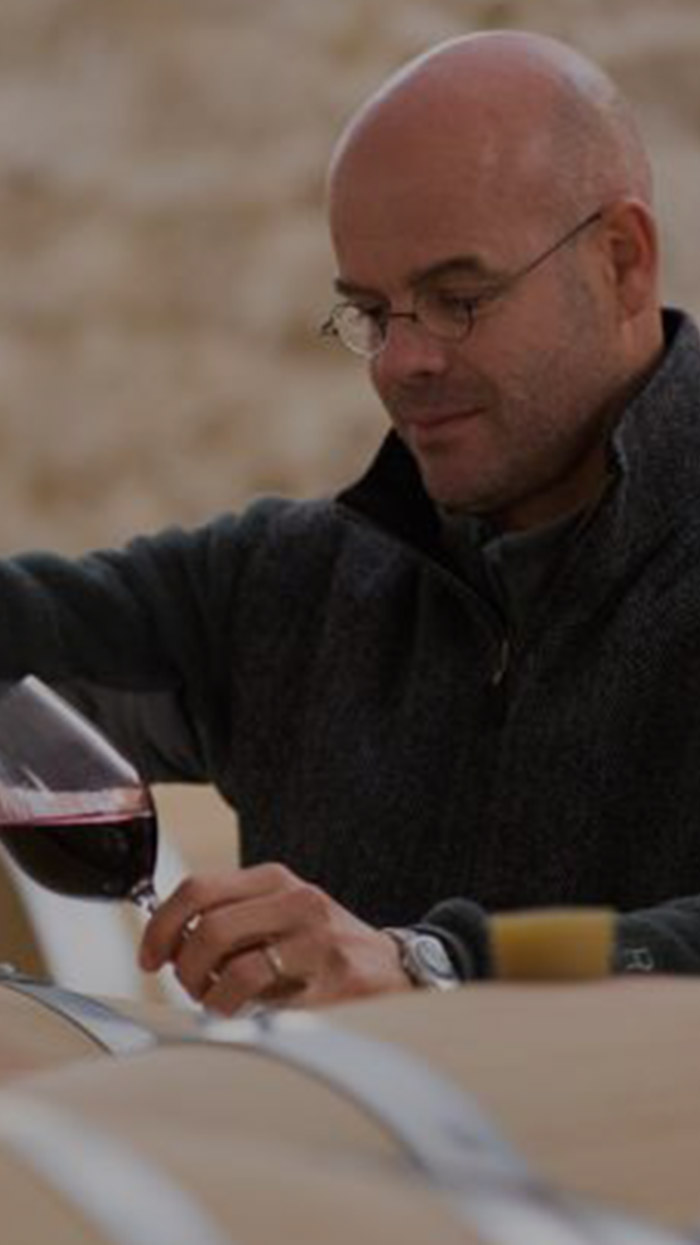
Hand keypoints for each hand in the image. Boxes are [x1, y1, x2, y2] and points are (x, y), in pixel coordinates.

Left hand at [138, 862, 411, 1013]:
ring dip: (214, 999)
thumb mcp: (279, 916)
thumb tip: (167, 942)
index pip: (198, 888)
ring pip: (235, 970)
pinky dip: (246, 1018)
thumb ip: (230, 920)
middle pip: (210, 929)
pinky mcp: (336, 981)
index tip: (150, 957)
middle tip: (193, 988)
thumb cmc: (324, 949)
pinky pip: (270, 1006)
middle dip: (186, 970)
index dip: (161, 925)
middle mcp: (298, 901)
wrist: (398, 970)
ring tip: (223, 1006)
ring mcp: (319, 940)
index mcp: (276, 880)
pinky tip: (254, 1018)